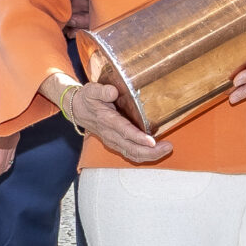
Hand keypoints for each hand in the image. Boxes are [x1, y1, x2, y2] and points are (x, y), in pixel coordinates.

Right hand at [54, 75, 170, 163]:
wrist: (77, 110)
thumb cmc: (87, 99)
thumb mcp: (92, 90)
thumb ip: (102, 91)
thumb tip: (113, 92)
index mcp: (106, 120)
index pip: (124, 131)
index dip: (138, 138)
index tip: (152, 141)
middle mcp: (110, 134)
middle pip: (131, 148)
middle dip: (151, 152)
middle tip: (168, 147)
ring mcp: (113, 141)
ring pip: (132, 154)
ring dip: (150, 155)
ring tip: (166, 149)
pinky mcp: (116, 143)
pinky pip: (131, 153)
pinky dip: (144, 155)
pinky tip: (156, 151)